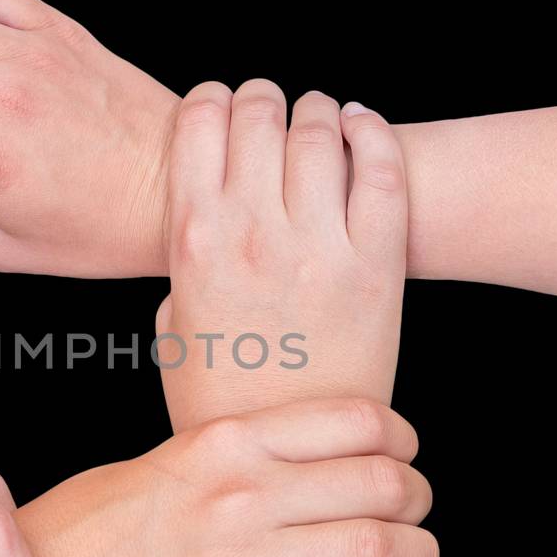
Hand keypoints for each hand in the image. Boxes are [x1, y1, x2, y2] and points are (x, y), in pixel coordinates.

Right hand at [28, 396, 436, 556]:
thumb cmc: (98, 522)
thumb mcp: (167, 458)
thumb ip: (236, 448)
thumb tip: (310, 443)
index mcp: (222, 441)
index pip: (354, 421)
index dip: (402, 437)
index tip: (407, 452)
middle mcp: (238, 494)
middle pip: (378, 483)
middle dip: (418, 496)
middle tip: (419, 508)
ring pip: (373, 548)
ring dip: (419, 552)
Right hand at [157, 82, 409, 427]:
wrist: (286, 459)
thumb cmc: (224, 396)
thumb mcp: (173, 325)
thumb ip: (184, 260)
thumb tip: (201, 212)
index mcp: (192, 241)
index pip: (197, 121)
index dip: (211, 99)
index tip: (221, 103)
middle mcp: (252, 233)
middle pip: (259, 111)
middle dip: (263, 97)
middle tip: (271, 105)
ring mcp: (318, 247)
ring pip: (319, 129)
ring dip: (316, 109)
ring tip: (319, 117)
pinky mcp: (376, 266)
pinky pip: (383, 169)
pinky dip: (372, 132)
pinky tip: (362, 127)